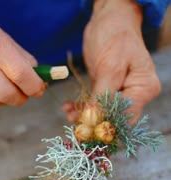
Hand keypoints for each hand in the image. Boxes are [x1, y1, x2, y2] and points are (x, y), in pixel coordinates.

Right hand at [0, 6, 45, 106]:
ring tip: (1, 86)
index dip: (34, 86)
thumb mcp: (0, 34)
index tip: (38, 88)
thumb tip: (39, 81)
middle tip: (23, 93)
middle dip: (21, 97)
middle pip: (6, 94)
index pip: (20, 73)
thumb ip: (22, 59)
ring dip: (2, 99)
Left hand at [63, 0, 160, 123]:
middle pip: (114, 119)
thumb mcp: (109, 66)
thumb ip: (101, 95)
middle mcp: (135, 94)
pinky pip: (95, 105)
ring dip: (84, 116)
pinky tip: (69, 106)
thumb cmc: (115, 35)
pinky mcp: (108, 90)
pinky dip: (82, 107)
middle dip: (93, 122)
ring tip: (69, 113)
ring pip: (102, 114)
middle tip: (74, 122)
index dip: (107, 126)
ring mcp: (121, 93)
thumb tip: (93, 120)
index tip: (87, 128)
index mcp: (143, 89)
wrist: (109, 18)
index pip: (126, 117)